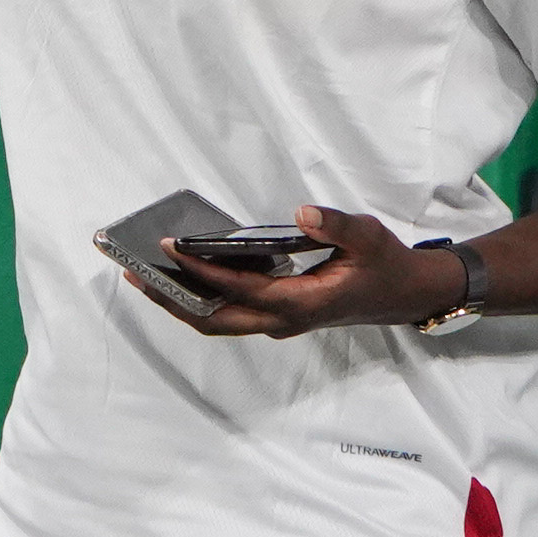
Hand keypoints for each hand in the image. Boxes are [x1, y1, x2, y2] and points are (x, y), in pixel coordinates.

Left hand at [118, 204, 460, 341]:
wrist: (402, 295)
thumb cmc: (383, 265)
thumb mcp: (368, 237)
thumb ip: (335, 226)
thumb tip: (302, 214)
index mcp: (300, 303)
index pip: (238, 289)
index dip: (201, 270)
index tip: (171, 247)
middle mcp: (282, 320)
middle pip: (212, 319)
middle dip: (172, 299)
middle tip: (135, 272)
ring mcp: (278, 322)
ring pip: (217, 321)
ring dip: (181, 303)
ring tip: (146, 276)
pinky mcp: (277, 316)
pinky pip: (229, 314)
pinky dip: (201, 299)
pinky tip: (185, 276)